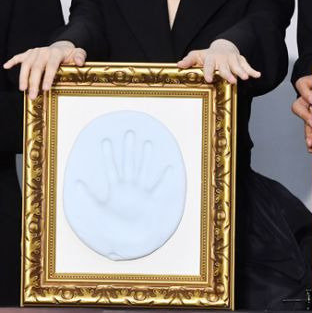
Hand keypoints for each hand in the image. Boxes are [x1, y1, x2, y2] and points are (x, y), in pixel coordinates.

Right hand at [3, 41, 86, 98]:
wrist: (62, 47)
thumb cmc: (70, 55)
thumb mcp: (78, 54)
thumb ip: (80, 56)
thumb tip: (79, 62)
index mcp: (56, 52)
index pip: (52, 65)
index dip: (48, 77)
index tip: (46, 88)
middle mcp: (44, 51)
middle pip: (37, 67)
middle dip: (34, 82)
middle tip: (33, 95)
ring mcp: (35, 52)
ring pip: (27, 64)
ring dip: (23, 77)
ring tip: (23, 89)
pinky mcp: (29, 53)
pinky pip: (19, 56)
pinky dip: (12, 61)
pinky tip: (6, 67)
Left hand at [66, 131, 177, 259]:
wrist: (129, 244)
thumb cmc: (113, 232)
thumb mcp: (96, 213)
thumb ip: (87, 198)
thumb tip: (76, 183)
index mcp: (115, 191)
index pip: (111, 169)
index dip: (108, 156)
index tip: (105, 141)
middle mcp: (128, 189)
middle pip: (128, 164)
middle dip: (128, 149)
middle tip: (129, 133)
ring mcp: (140, 193)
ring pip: (143, 170)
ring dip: (144, 157)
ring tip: (147, 143)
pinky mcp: (151, 200)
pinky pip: (160, 187)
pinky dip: (165, 178)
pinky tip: (169, 168)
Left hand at [177, 38, 259, 83]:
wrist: (223, 46)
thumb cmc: (208, 55)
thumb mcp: (197, 55)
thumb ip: (189, 60)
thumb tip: (179, 64)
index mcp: (211, 58)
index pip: (209, 65)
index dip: (209, 72)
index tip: (208, 79)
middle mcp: (223, 59)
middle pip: (226, 67)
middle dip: (229, 73)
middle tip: (232, 81)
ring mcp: (233, 59)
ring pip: (238, 66)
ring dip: (242, 71)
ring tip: (246, 77)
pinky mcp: (241, 61)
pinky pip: (247, 65)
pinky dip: (252, 70)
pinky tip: (258, 75)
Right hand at [292, 44, 311, 152]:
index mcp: (311, 83)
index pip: (301, 84)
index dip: (305, 92)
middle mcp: (308, 98)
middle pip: (298, 105)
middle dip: (304, 115)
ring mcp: (310, 112)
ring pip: (303, 121)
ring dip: (306, 131)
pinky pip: (309, 133)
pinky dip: (311, 140)